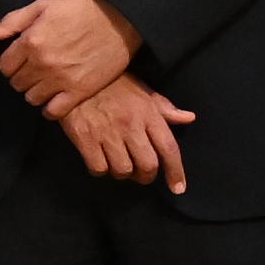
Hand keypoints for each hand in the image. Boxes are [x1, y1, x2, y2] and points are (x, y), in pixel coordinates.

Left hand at [0, 0, 140, 110]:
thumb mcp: (42, 7)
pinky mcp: (80, 92)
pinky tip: (54, 100)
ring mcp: (61, 80)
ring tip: (46, 83)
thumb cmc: (80, 11)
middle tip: (35, 71)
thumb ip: (11, 22)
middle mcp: (42, 63)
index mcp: (30, 41)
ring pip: (32, 99)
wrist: (119, 22)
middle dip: (22, 78)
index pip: (4, 67)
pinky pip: (54, 112)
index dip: (11, 64)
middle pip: (17, 84)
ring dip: (36, 92)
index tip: (21, 61)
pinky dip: (50, 109)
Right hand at [57, 75, 193, 187]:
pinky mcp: (84, 137)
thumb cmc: (112, 84)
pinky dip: (101, 170)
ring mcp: (107, 132)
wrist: (74, 75)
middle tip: (140, 174)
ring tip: (118, 164)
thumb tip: (189, 118)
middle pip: (147, 165)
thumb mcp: (141, 90)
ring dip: (122, 173)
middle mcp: (130, 124)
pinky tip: (99, 160)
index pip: (169, 148)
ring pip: (123, 170)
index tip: (178, 188)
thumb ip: (164, 108)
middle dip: (146, 176)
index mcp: (148, 113)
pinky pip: (98, 168)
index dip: (176, 171)